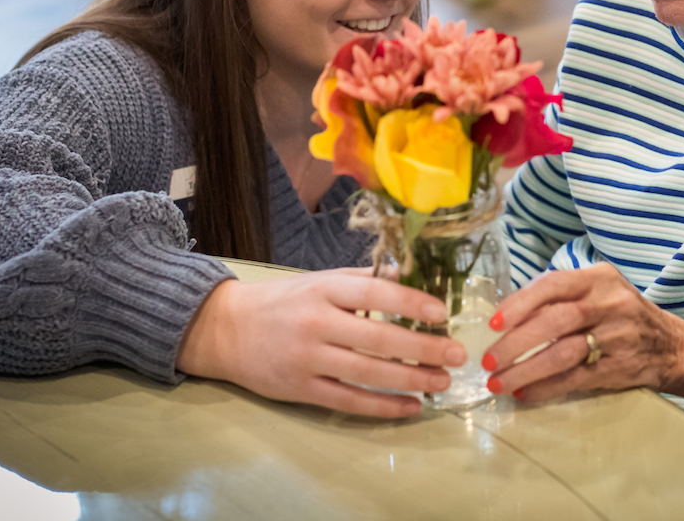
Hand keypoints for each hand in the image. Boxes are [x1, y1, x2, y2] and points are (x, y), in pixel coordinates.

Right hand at [178, 270, 467, 416]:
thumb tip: (409, 275)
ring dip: (410, 381)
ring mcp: (308, 359)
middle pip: (377, 339)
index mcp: (324, 289)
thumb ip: (363, 279)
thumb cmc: (284, 301)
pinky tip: (411, 407)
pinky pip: (349, 401)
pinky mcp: (301, 390)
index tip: (442, 313)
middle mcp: (316, 323)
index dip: (410, 303)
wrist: (226, 329)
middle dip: (422, 349)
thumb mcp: (320, 279)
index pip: (374, 294)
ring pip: (367, 374)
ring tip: (441, 382)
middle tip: (456, 355)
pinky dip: (383, 406)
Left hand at [481, 263, 683, 408]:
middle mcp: (608, 304)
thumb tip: (510, 314)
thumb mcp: (602, 291)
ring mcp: (615, 337)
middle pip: (554, 321)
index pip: (553, 285)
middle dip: (515, 343)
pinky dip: (546, 388)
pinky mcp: (617, 368)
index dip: (519, 304)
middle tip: (489, 359)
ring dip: (525, 371)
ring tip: (499, 383)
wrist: (674, 347)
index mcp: (599, 279)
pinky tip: (526, 394)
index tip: (493, 324)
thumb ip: (564, 296)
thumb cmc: (625, 315)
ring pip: (562, 354)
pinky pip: (575, 379)